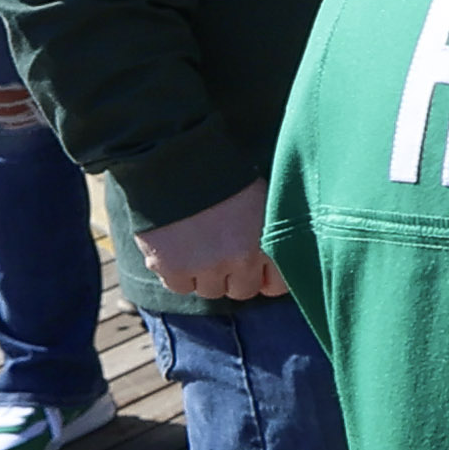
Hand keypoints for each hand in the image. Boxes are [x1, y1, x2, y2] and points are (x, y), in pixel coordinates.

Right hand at [138, 181, 286, 308]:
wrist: (179, 159)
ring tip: (200, 246)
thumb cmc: (227, 174)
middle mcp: (241, 259)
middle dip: (235, 275)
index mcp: (270, 240)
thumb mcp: (264, 198)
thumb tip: (275, 261)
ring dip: (206, 275)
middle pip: (242, 290)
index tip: (256, 268)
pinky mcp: (172, 268)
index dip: (264, 277)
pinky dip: (178, 274)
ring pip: (211, 290)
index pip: (276, 285)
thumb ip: (273, 230)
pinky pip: (180, 287)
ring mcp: (206, 266)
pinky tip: (178, 249)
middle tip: (223, 251)